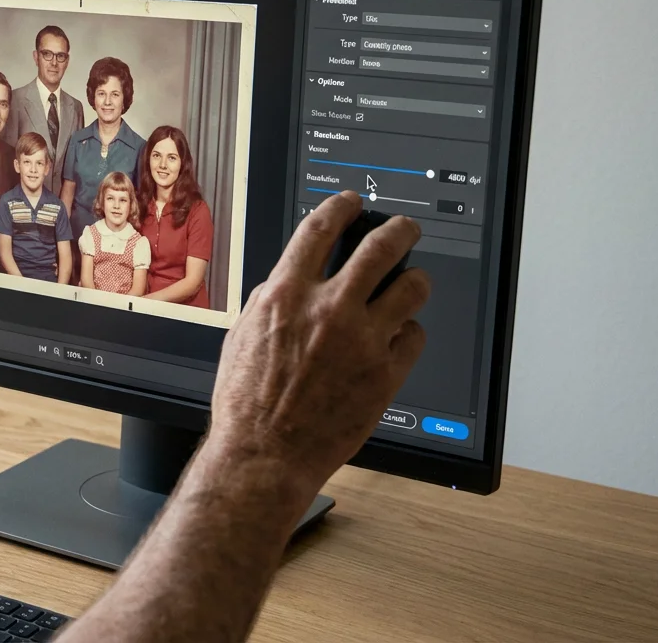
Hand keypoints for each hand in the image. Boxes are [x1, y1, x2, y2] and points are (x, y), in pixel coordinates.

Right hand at [209, 191, 429, 489]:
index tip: (350, 204)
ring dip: (413, 280)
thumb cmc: (246, 402)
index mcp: (286, 295)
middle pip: (381, 247)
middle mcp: (329, 310)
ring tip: (410, 284)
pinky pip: (415, 336)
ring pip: (412, 287)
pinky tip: (396, 339)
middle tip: (404, 229)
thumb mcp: (242, 336)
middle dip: (399, 230)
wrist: (264, 453)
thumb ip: (271, 302)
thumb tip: (289, 280)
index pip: (321, 229)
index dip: (341, 208)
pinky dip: (407, 333)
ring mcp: (363, 341)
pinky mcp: (385, 374)